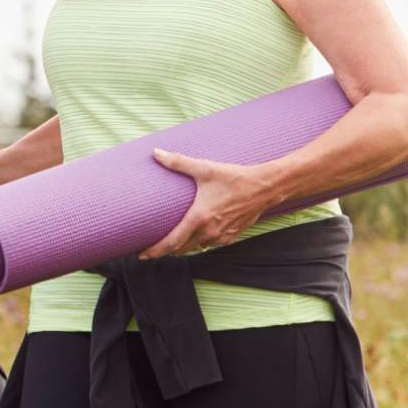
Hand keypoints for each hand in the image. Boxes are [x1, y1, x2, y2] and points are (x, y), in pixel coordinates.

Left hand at [140, 149, 273, 258]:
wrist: (266, 187)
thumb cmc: (235, 177)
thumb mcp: (205, 168)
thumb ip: (178, 162)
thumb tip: (156, 152)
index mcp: (199, 218)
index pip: (171, 242)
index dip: (155, 251)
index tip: (142, 255)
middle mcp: (209, 232)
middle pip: (181, 249)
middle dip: (166, 249)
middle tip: (153, 246)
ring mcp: (222, 237)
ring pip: (196, 248)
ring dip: (184, 246)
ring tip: (174, 239)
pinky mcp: (232, 237)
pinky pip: (211, 244)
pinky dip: (201, 242)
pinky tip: (197, 233)